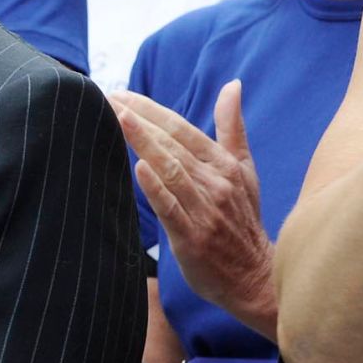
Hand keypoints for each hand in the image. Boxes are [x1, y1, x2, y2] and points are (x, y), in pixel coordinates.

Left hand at [110, 82, 275, 336]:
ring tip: (118, 120)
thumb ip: (232, 128)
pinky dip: (157, 188)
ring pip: (171, 170)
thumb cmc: (243, 218)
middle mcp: (216, 183)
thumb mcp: (243, 169)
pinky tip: (139, 169)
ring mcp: (205, 210)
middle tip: (106, 99)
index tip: (120, 94)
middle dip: (139, 120)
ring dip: (144, 143)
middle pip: (173, 145)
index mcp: (224, 165)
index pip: (182, 129)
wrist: (256, 276)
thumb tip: (232, 85)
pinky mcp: (193, 237)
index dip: (151, 109)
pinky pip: (172, 209)